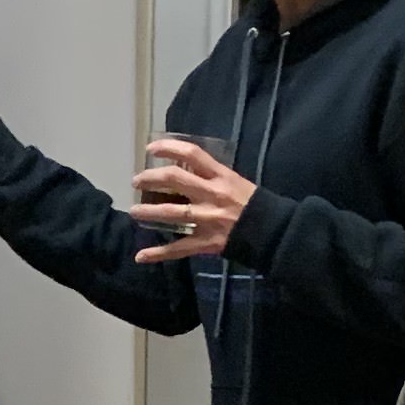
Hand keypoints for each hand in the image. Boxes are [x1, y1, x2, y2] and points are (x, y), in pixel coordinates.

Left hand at [127, 137, 257, 263]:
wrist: (271, 232)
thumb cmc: (252, 203)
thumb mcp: (235, 181)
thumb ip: (211, 176)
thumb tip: (185, 169)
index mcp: (221, 177)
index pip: (192, 155)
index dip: (169, 148)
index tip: (150, 149)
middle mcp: (212, 195)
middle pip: (175, 180)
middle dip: (150, 178)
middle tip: (137, 181)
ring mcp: (207, 219)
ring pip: (172, 213)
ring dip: (148, 211)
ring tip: (133, 211)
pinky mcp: (206, 242)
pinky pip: (178, 248)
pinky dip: (159, 253)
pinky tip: (141, 256)